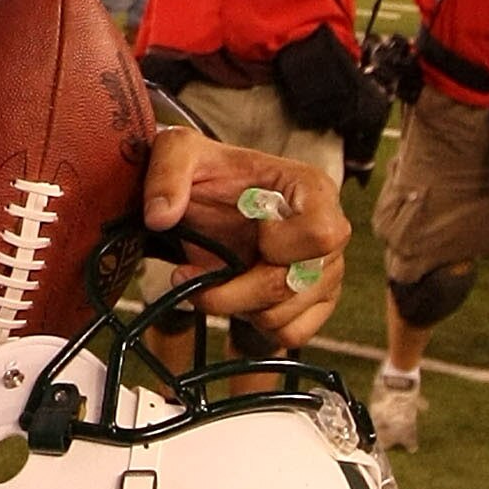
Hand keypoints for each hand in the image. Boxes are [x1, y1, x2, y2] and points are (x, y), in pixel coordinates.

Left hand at [140, 128, 346, 351]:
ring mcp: (325, 272)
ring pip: (286, 316)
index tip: (249, 230)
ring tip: (212, 279)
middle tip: (194, 274)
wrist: (209, 200)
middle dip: (235, 290)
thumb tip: (159, 216)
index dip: (279, 244)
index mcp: (311, 189)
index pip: (322, 234)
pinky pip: (291, 335)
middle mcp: (329, 233)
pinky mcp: (314, 303)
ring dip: (237, 307)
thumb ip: (167, 174)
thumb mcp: (178, 153)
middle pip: (296, 285)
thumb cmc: (207, 174)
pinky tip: (232, 296)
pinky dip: (252, 324)